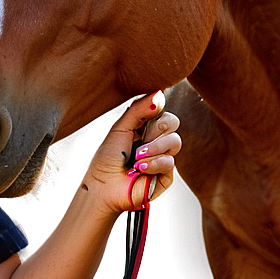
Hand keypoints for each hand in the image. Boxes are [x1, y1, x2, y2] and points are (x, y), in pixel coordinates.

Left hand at [85, 91, 180, 213]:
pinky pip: (170, 162)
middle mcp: (157, 141)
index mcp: (146, 128)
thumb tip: (159, 93)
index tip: (143, 119)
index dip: (155, 111)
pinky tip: (140, 169)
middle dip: (155, 129)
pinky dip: (153, 163)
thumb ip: (139, 109)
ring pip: (175, 141)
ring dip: (153, 148)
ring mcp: (163, 158)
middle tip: (140, 139)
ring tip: (137, 157)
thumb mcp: (121, 127)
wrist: (104, 185)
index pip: (162, 111)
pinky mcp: (166, 176)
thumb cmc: (108, 158)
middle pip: (173, 123)